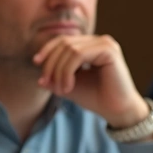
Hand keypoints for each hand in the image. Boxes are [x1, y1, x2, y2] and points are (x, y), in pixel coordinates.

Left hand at [33, 35, 149, 128]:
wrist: (117, 111)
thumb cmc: (96, 98)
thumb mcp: (69, 87)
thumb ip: (55, 80)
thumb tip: (39, 79)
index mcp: (90, 46)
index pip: (63, 40)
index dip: (47, 50)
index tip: (36, 63)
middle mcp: (99, 41)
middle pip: (64, 43)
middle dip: (51, 63)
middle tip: (46, 83)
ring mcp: (105, 43)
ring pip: (70, 49)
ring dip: (59, 71)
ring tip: (61, 90)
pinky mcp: (109, 50)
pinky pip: (78, 54)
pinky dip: (67, 71)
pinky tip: (69, 86)